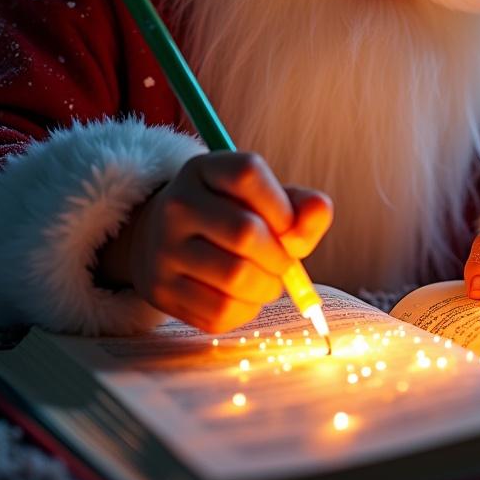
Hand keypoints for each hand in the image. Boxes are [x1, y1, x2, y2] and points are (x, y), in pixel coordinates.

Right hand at [98, 152, 332, 332]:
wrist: (163, 240)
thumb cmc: (230, 217)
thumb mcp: (262, 198)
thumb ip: (301, 206)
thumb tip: (319, 212)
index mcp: (203, 169)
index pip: (248, 174)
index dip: (282, 206)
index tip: (289, 227)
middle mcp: (176, 204)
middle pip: (246, 233)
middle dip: (280, 257)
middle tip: (283, 264)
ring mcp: (163, 248)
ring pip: (236, 276)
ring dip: (267, 287)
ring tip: (266, 282)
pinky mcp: (160, 290)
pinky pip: (219, 311)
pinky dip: (245, 310)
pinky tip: (242, 298)